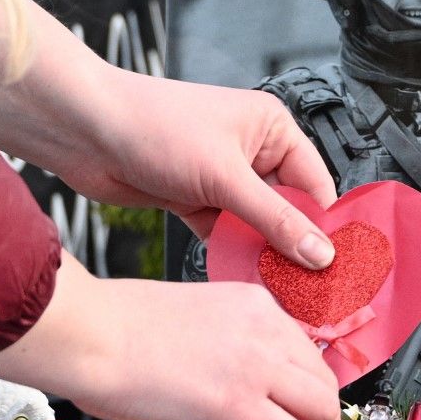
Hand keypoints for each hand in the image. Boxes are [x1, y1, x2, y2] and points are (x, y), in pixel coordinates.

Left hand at [0, 0, 338, 269]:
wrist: (85, 132)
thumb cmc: (154, 127)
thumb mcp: (224, 177)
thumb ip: (275, 220)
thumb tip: (319, 253)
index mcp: (271, 128)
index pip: (314, 183)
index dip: (325, 226)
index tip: (335, 268)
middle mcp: (250, 150)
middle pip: (287, 208)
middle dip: (293, 246)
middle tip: (308, 289)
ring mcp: (221, 177)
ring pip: (255, 224)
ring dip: (262, 254)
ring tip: (279, 292)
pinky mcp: (194, 198)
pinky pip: (225, 233)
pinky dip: (231, 253)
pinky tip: (241, 279)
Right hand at [0, 253, 342, 419]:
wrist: (92, 333)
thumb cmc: (118, 324)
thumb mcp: (193, 313)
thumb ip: (225, 337)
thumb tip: (232, 372)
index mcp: (252, 304)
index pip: (306, 348)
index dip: (310, 384)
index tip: (304, 404)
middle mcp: (264, 329)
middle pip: (323, 380)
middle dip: (325, 416)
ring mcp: (255, 365)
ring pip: (321, 409)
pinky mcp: (237, 404)